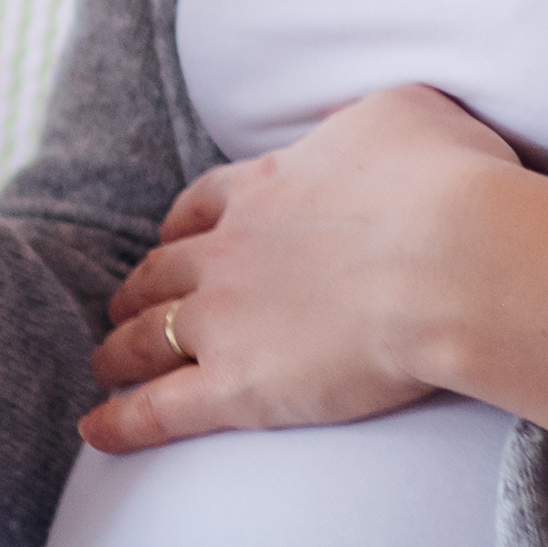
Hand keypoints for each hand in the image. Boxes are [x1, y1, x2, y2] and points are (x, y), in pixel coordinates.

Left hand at [84, 84, 547, 453]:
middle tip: (126, 306)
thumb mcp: (407, 114)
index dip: (183, 226)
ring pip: (149, 335)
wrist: (453, 258)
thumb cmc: (448, 182)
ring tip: (104, 364)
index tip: (172, 239)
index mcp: (267, 186)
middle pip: (164, 271)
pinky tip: (95, 432)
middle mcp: (231, 251)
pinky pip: (161, 409)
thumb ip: (368, 122)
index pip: (204, 205)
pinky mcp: (238, 386)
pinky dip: (123, 421)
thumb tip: (364, 132)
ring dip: (121, 349)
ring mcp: (225, 320)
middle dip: (141, 288)